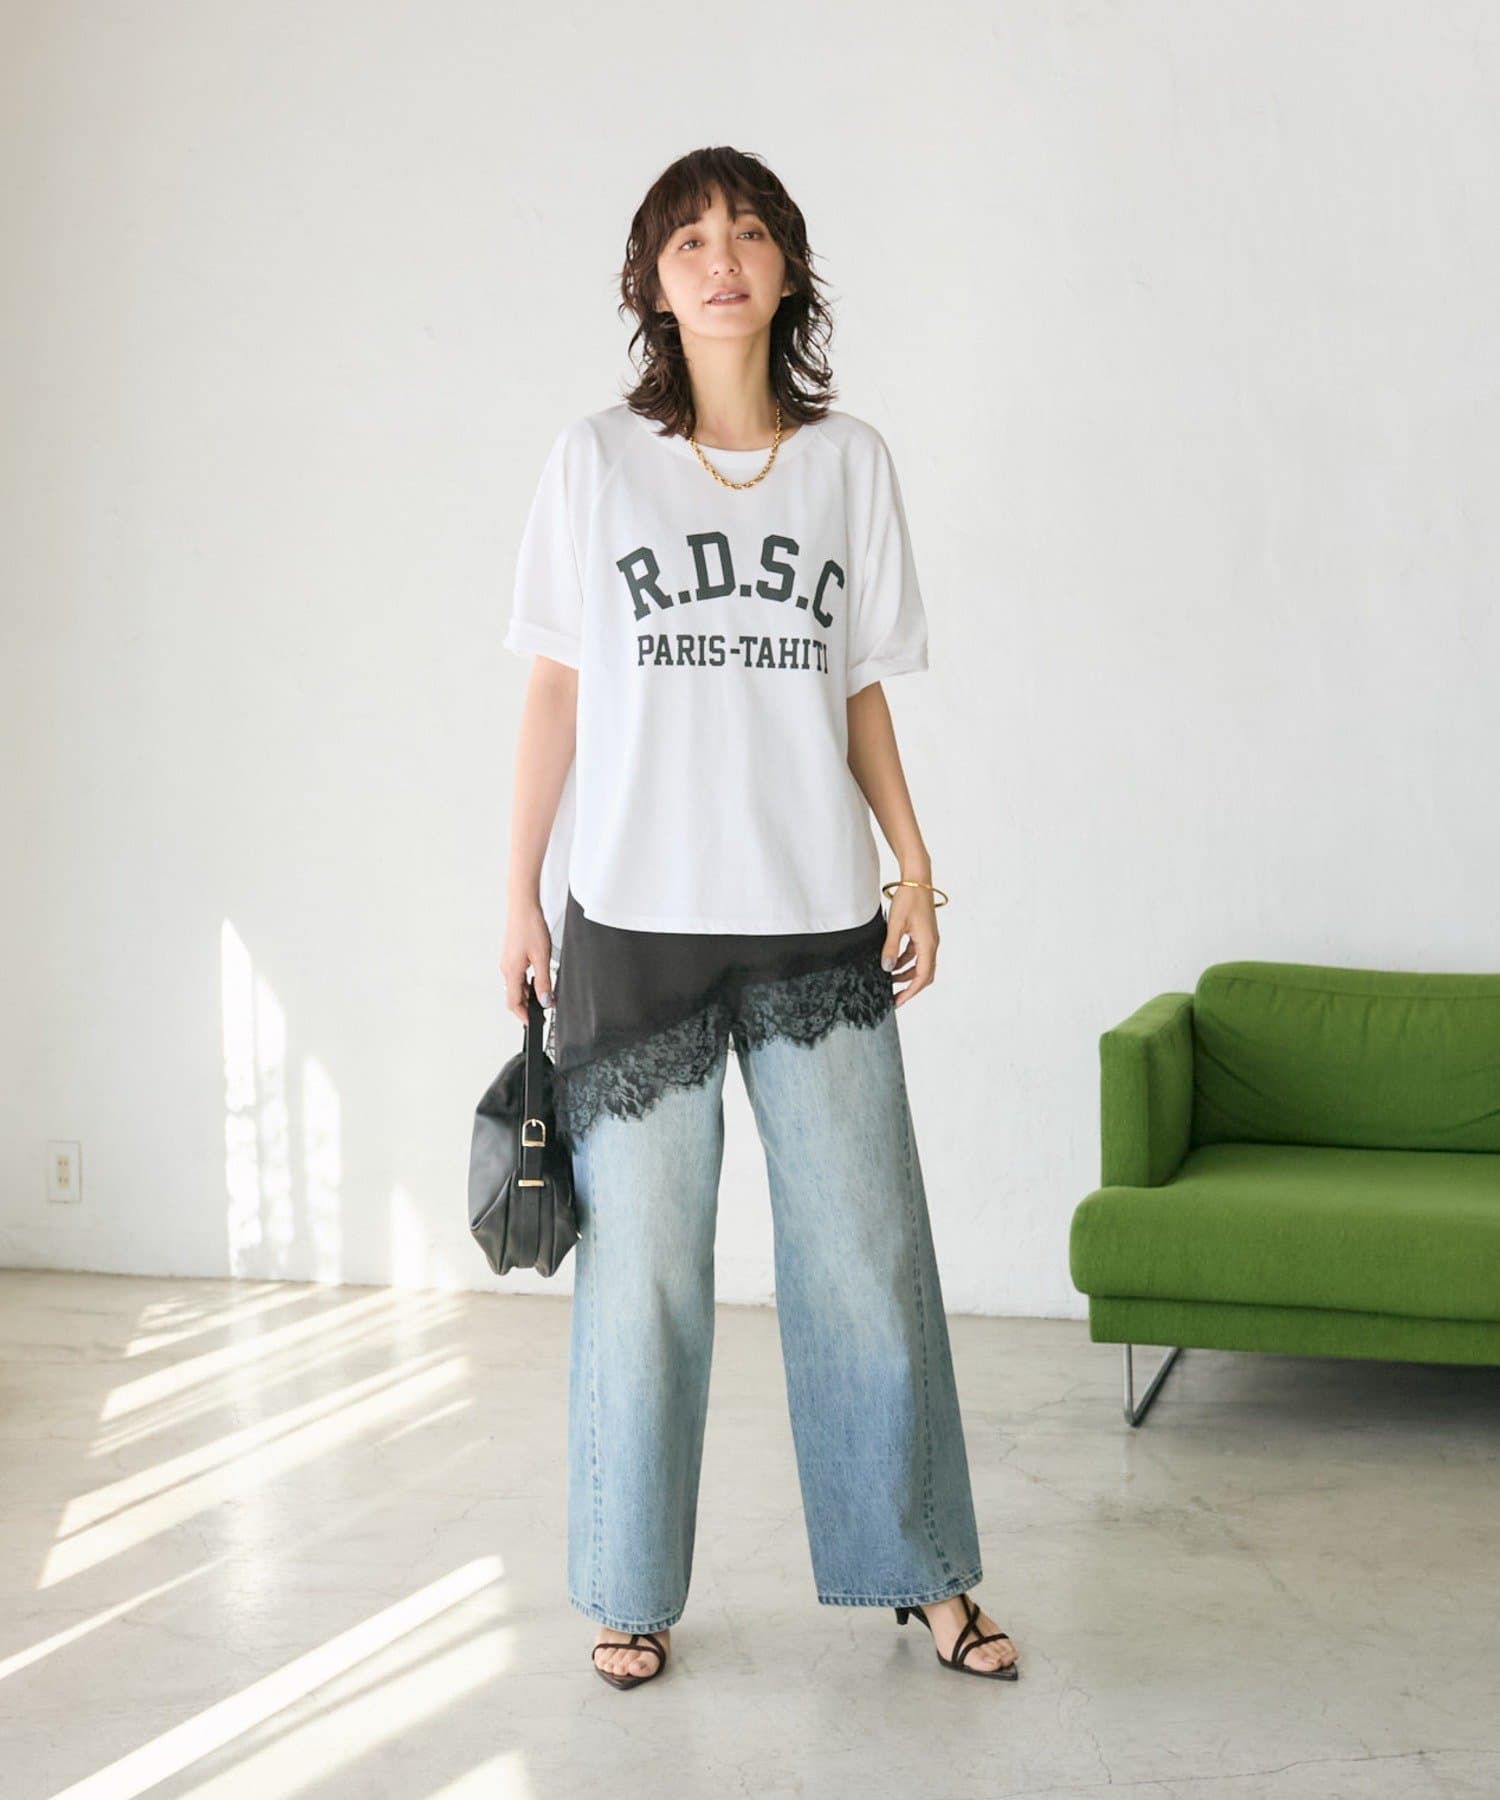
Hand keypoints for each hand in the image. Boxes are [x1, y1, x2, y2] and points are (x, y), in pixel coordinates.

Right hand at [500, 900, 553, 1023]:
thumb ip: (543, 981)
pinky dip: (526, 982)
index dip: (523, 1015)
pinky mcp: (511, 955)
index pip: (513, 1002)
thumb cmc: (530, 927)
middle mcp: (506, 968)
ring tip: (545, 994)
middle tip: (543, 1009)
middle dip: (527, 1006)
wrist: (523, 906)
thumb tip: (545, 1000)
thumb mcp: (542, 957)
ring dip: (528, 993)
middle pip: (514, 995)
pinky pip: (517, 975)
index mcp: (511, 971)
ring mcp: (508, 961)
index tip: (532, 1023)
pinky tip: (538, 978)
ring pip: (516, 985)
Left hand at [881, 881, 937, 1006]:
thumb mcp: (896, 924)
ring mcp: (928, 939)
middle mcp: (932, 944)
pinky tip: (892, 962)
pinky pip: (916, 954)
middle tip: (894, 997)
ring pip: (919, 965)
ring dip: (906, 974)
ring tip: (888, 980)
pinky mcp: (923, 934)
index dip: (910, 992)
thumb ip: (891, 947)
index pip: (922, 976)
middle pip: (924, 974)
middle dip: (909, 987)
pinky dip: (906, 961)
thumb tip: (887, 968)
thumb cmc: (909, 898)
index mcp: (928, 944)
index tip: (898, 1001)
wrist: (917, 879)